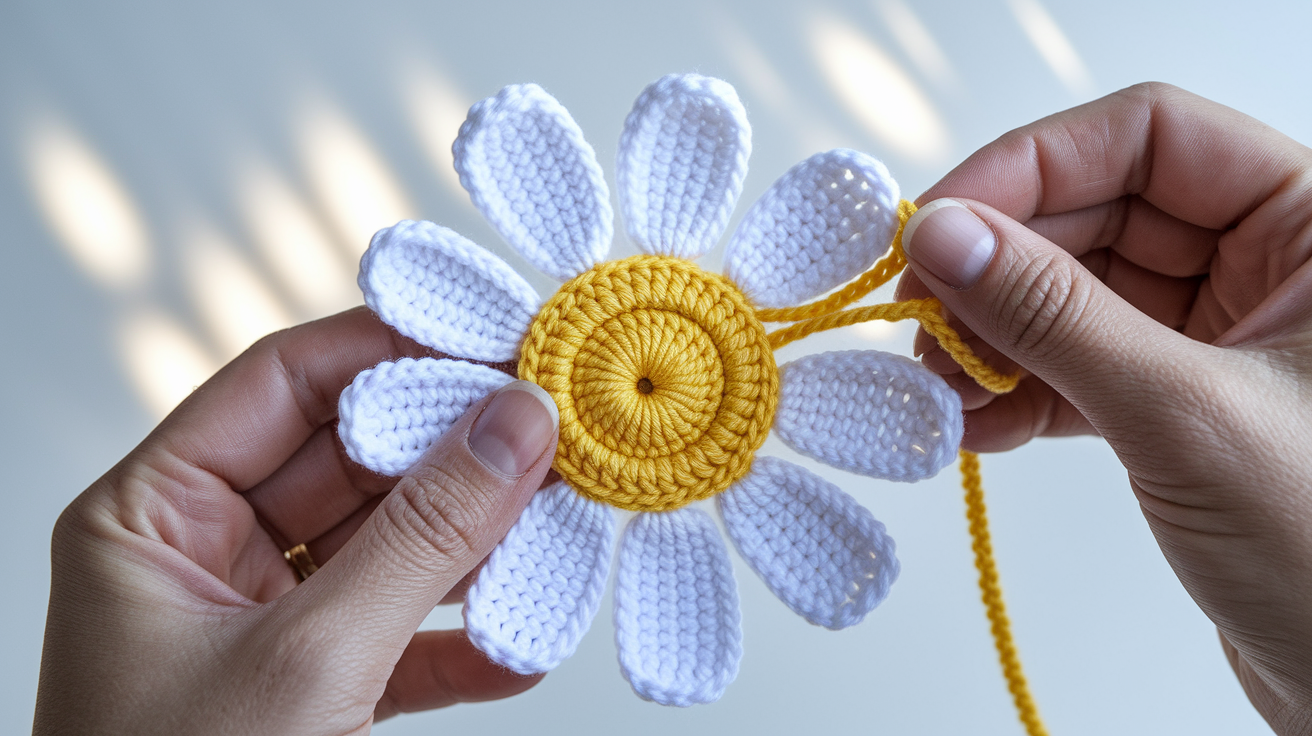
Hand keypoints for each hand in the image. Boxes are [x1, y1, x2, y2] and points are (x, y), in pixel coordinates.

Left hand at [34, 308, 558, 734]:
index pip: (285, 386)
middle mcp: (206, 555)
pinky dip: (468, 639)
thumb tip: (515, 425)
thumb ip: (422, 539)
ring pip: (392, 546)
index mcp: (151, 517)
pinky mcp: (318, 690)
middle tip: (553, 428)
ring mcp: (266, 624)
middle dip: (456, 451)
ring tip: (565, 521)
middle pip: (353, 462)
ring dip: (480, 544)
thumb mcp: (305, 661)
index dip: (392, 351)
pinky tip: (524, 637)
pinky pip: (405, 636)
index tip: (494, 339)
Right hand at [894, 82, 1311, 733]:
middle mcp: (1268, 265)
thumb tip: (944, 236)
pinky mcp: (1178, 404)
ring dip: (993, 335)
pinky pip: (1077, 365)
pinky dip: (1018, 390)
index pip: (1149, 137)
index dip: (1033, 166)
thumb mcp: (1185, 415)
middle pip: (1097, 212)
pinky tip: (974, 424)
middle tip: (918, 315)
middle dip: (998, 266)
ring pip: (1074, 293)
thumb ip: (1055, 317)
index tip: (938, 224)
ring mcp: (1217, 336)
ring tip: (938, 386)